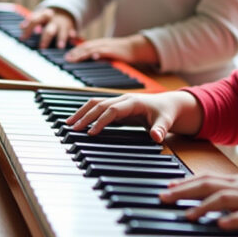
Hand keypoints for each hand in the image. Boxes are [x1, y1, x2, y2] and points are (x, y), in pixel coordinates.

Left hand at [19, 7, 77, 48]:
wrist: (64, 10)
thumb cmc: (47, 18)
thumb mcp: (39, 17)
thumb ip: (31, 22)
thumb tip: (21, 27)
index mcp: (43, 15)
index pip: (34, 21)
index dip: (28, 29)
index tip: (23, 38)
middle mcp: (53, 20)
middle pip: (49, 29)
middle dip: (45, 38)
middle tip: (42, 47)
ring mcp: (62, 24)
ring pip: (62, 32)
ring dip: (61, 39)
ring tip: (60, 46)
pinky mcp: (71, 28)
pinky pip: (72, 32)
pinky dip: (72, 35)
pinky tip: (72, 38)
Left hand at [64, 35, 158, 64]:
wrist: (135, 48)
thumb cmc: (121, 52)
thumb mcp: (107, 53)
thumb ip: (98, 56)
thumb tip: (89, 60)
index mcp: (98, 44)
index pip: (84, 47)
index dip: (75, 51)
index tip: (66, 56)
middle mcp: (101, 43)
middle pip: (85, 47)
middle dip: (75, 53)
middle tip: (66, 59)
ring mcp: (108, 46)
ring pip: (93, 48)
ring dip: (82, 53)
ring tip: (74, 58)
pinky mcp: (115, 51)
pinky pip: (106, 51)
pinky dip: (99, 53)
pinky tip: (93, 56)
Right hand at [65, 91, 197, 142]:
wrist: (168, 105)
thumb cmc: (166, 113)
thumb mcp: (166, 121)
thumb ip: (161, 129)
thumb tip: (157, 137)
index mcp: (133, 102)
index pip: (112, 110)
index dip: (101, 121)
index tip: (91, 132)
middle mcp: (123, 99)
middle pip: (99, 105)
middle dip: (85, 116)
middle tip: (72, 128)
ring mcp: (118, 101)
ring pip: (95, 104)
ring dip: (81, 112)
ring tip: (68, 123)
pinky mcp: (116, 107)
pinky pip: (98, 107)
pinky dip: (86, 113)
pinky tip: (78, 121)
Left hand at [160, 174, 237, 232]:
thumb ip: (231, 193)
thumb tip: (211, 198)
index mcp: (236, 182)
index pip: (204, 178)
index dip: (183, 182)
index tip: (165, 186)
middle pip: (207, 186)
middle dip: (183, 191)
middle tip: (163, 197)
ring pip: (224, 199)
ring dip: (203, 206)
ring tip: (187, 215)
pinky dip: (234, 220)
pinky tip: (221, 225)